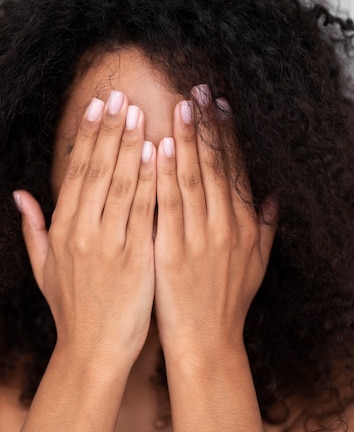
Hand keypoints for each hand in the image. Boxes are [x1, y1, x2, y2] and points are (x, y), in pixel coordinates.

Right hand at [14, 91, 155, 365]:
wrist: (94, 351)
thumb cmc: (72, 309)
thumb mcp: (43, 269)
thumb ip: (32, 228)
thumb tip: (19, 194)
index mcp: (63, 231)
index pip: (77, 173)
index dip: (88, 136)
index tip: (98, 106)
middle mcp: (84, 232)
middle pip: (99, 170)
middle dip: (111, 130)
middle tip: (122, 95)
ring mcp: (111, 244)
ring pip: (122, 185)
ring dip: (132, 145)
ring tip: (142, 112)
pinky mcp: (137, 259)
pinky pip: (145, 212)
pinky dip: (152, 181)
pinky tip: (160, 155)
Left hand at [154, 89, 275, 363]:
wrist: (207, 342)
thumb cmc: (229, 302)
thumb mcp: (257, 264)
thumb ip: (267, 227)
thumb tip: (275, 195)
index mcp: (245, 225)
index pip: (235, 168)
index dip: (226, 134)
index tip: (217, 104)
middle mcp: (226, 226)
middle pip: (215, 165)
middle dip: (205, 125)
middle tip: (196, 89)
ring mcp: (199, 238)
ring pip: (193, 179)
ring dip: (185, 140)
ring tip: (179, 106)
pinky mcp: (173, 252)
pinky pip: (168, 207)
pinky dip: (163, 176)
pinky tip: (156, 149)